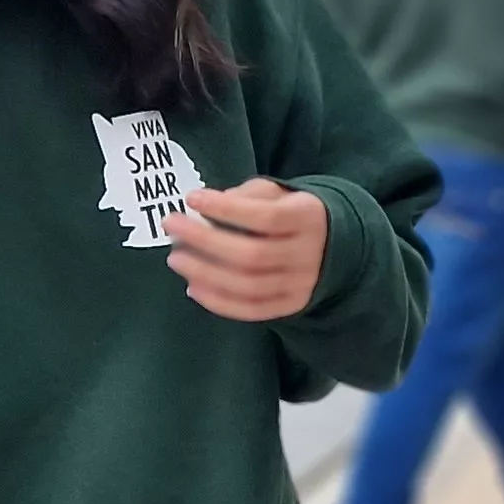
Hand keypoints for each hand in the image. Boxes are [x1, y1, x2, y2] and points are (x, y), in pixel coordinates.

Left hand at [164, 179, 328, 320]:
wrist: (331, 247)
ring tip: (176, 258)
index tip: (192, 198)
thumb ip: (248, 195)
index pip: (266, 217)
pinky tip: (194, 287)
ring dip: (205, 274)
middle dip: (205, 241)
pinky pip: (252, 310)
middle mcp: (308, 255)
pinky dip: (218, 302)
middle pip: (252, 255)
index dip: (226, 209)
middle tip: (172, 227)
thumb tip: (209, 208)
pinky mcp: (291, 305)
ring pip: (248, 286)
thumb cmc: (291, 213)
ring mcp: (301, 284)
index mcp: (307, 218)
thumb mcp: (278, 192)